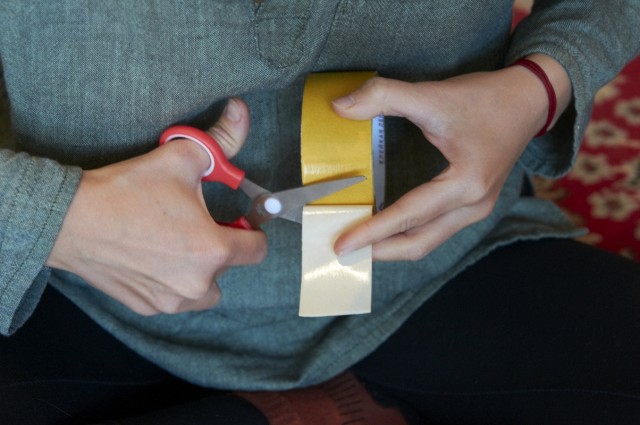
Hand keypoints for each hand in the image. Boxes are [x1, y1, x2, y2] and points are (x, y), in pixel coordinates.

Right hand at [46, 98, 267, 313]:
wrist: (69, 219)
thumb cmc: (126, 190)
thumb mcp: (181, 156)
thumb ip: (222, 140)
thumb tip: (242, 112)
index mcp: (213, 250)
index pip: (258, 249)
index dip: (251, 229)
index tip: (236, 219)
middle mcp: (196, 284)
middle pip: (230, 268)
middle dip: (221, 247)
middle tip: (196, 223)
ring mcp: (170, 301)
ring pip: (205, 289)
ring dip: (200, 270)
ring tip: (177, 243)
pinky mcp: (146, 307)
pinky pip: (175, 298)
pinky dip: (172, 281)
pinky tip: (152, 256)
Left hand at [333, 55, 570, 260]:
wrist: (528, 100)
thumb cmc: (484, 98)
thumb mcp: (432, 94)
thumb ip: (384, 96)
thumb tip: (339, 107)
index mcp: (466, 183)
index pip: (408, 215)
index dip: (371, 231)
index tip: (341, 245)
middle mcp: (474, 205)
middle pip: (418, 242)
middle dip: (379, 250)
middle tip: (343, 251)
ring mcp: (476, 210)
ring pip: (427, 240)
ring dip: (392, 245)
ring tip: (359, 243)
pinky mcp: (473, 206)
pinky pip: (435, 230)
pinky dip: (407, 233)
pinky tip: (384, 227)